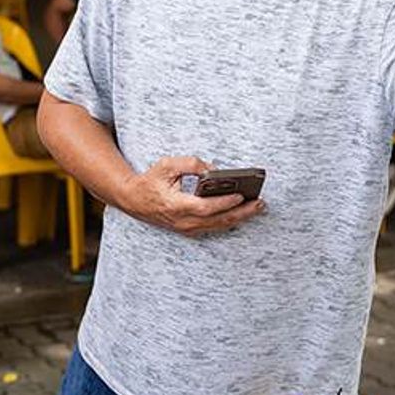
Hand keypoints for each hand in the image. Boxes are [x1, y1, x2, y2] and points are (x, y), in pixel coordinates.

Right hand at [119, 156, 264, 237]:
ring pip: (218, 226)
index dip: (224, 203)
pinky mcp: (189, 230)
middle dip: (241, 212)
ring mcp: (186, 228)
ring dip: (239, 217)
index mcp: (176, 205)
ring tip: (257, 207)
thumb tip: (213, 170)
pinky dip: (229, 220)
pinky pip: (213, 227)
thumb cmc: (151, 181)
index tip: (241, 195)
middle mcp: (182, 221)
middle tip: (260, 204)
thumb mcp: (167, 165)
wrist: (134, 200)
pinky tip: (243, 212)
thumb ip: (190, 164)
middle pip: (217, 221)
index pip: (204, 207)